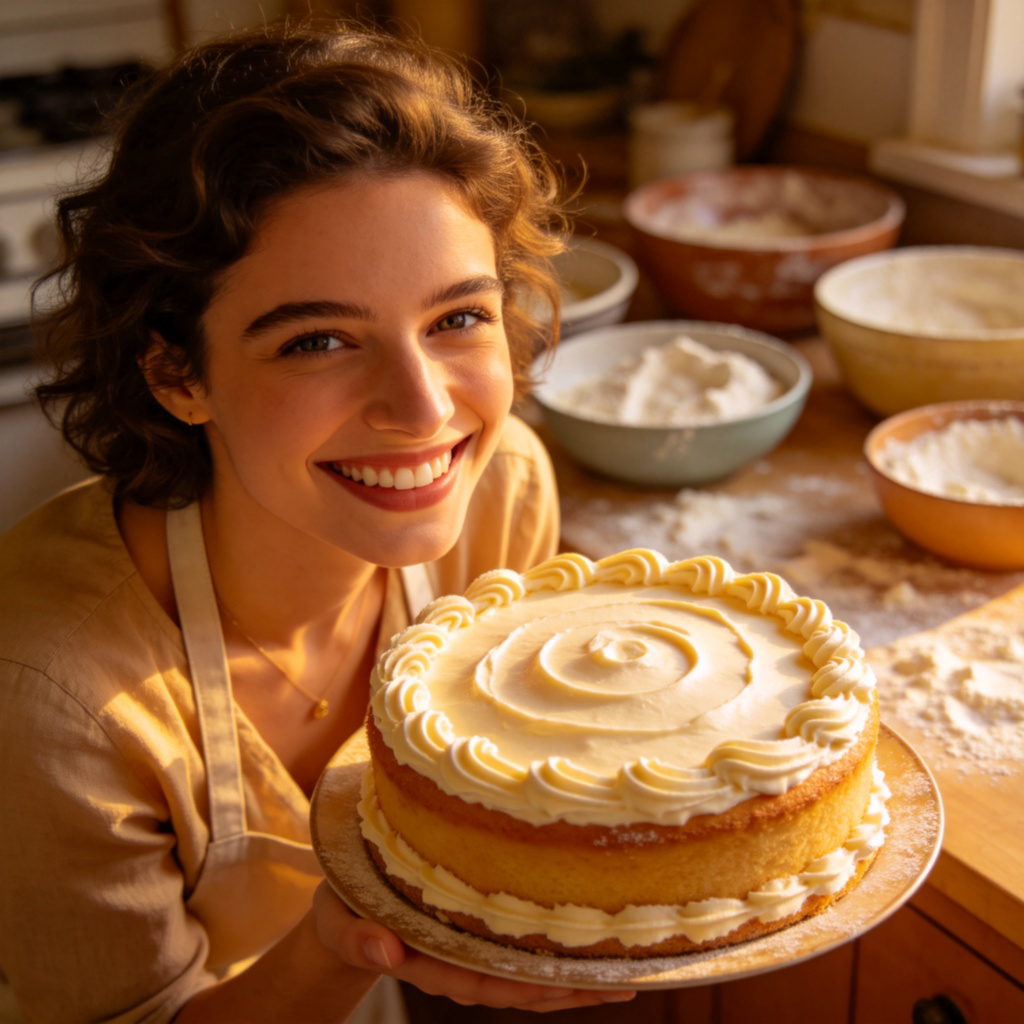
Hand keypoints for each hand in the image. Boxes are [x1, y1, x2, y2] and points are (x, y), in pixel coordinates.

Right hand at [312, 882, 635, 1012]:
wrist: (341, 909)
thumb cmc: (340, 912)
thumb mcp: (338, 922)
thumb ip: (356, 937)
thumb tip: (383, 952)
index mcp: (426, 960)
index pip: (480, 980)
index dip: (523, 983)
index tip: (565, 981)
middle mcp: (457, 964)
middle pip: (518, 985)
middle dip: (568, 987)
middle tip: (622, 981)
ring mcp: (469, 955)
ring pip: (527, 974)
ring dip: (574, 977)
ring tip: (626, 972)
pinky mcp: (476, 938)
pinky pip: (520, 953)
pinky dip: (556, 954)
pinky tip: (592, 947)